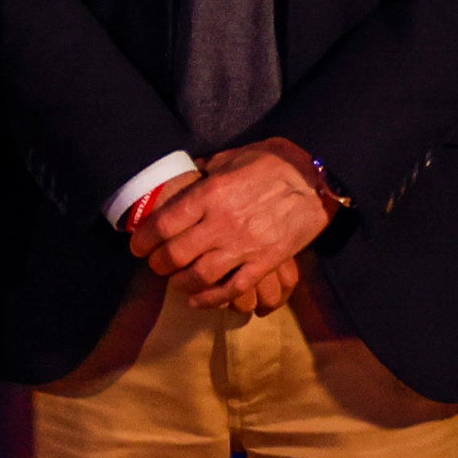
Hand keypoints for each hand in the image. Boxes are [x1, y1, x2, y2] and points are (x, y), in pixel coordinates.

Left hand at [130, 141, 335, 318]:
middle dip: (158, 264)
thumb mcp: (233, 157)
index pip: (163, 224)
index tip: (137, 246)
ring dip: (181, 283)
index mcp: (210, 194)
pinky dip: (212, 299)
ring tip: (175, 281)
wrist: (320, 177)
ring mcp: (245, 245)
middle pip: (176, 254)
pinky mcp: (266, 262)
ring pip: (200, 276)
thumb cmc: (276, 161)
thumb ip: (207, 170)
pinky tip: (199, 301)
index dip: (144, 239)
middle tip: (155, 265)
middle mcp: (222, 222)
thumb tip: (190, 175)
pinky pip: (234, 288)